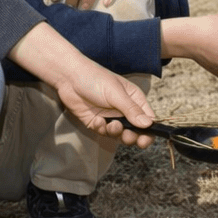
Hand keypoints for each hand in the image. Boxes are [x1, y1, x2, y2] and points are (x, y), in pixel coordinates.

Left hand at [7, 22, 154, 145]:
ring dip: (116, 133)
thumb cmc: (94, 78)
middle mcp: (124, 110)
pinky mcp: (97, 123)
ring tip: (110, 125)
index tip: (144, 140)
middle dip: (132, 136)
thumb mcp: (116, 93)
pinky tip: (96, 120)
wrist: (69, 78)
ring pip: (120, 135)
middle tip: (127, 135)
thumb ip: (131, 110)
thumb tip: (148, 124)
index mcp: (134, 100)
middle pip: (136, 131)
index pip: (148, 119)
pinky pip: (104, 133)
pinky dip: (101, 129)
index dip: (149, 132)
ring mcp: (110, 117)